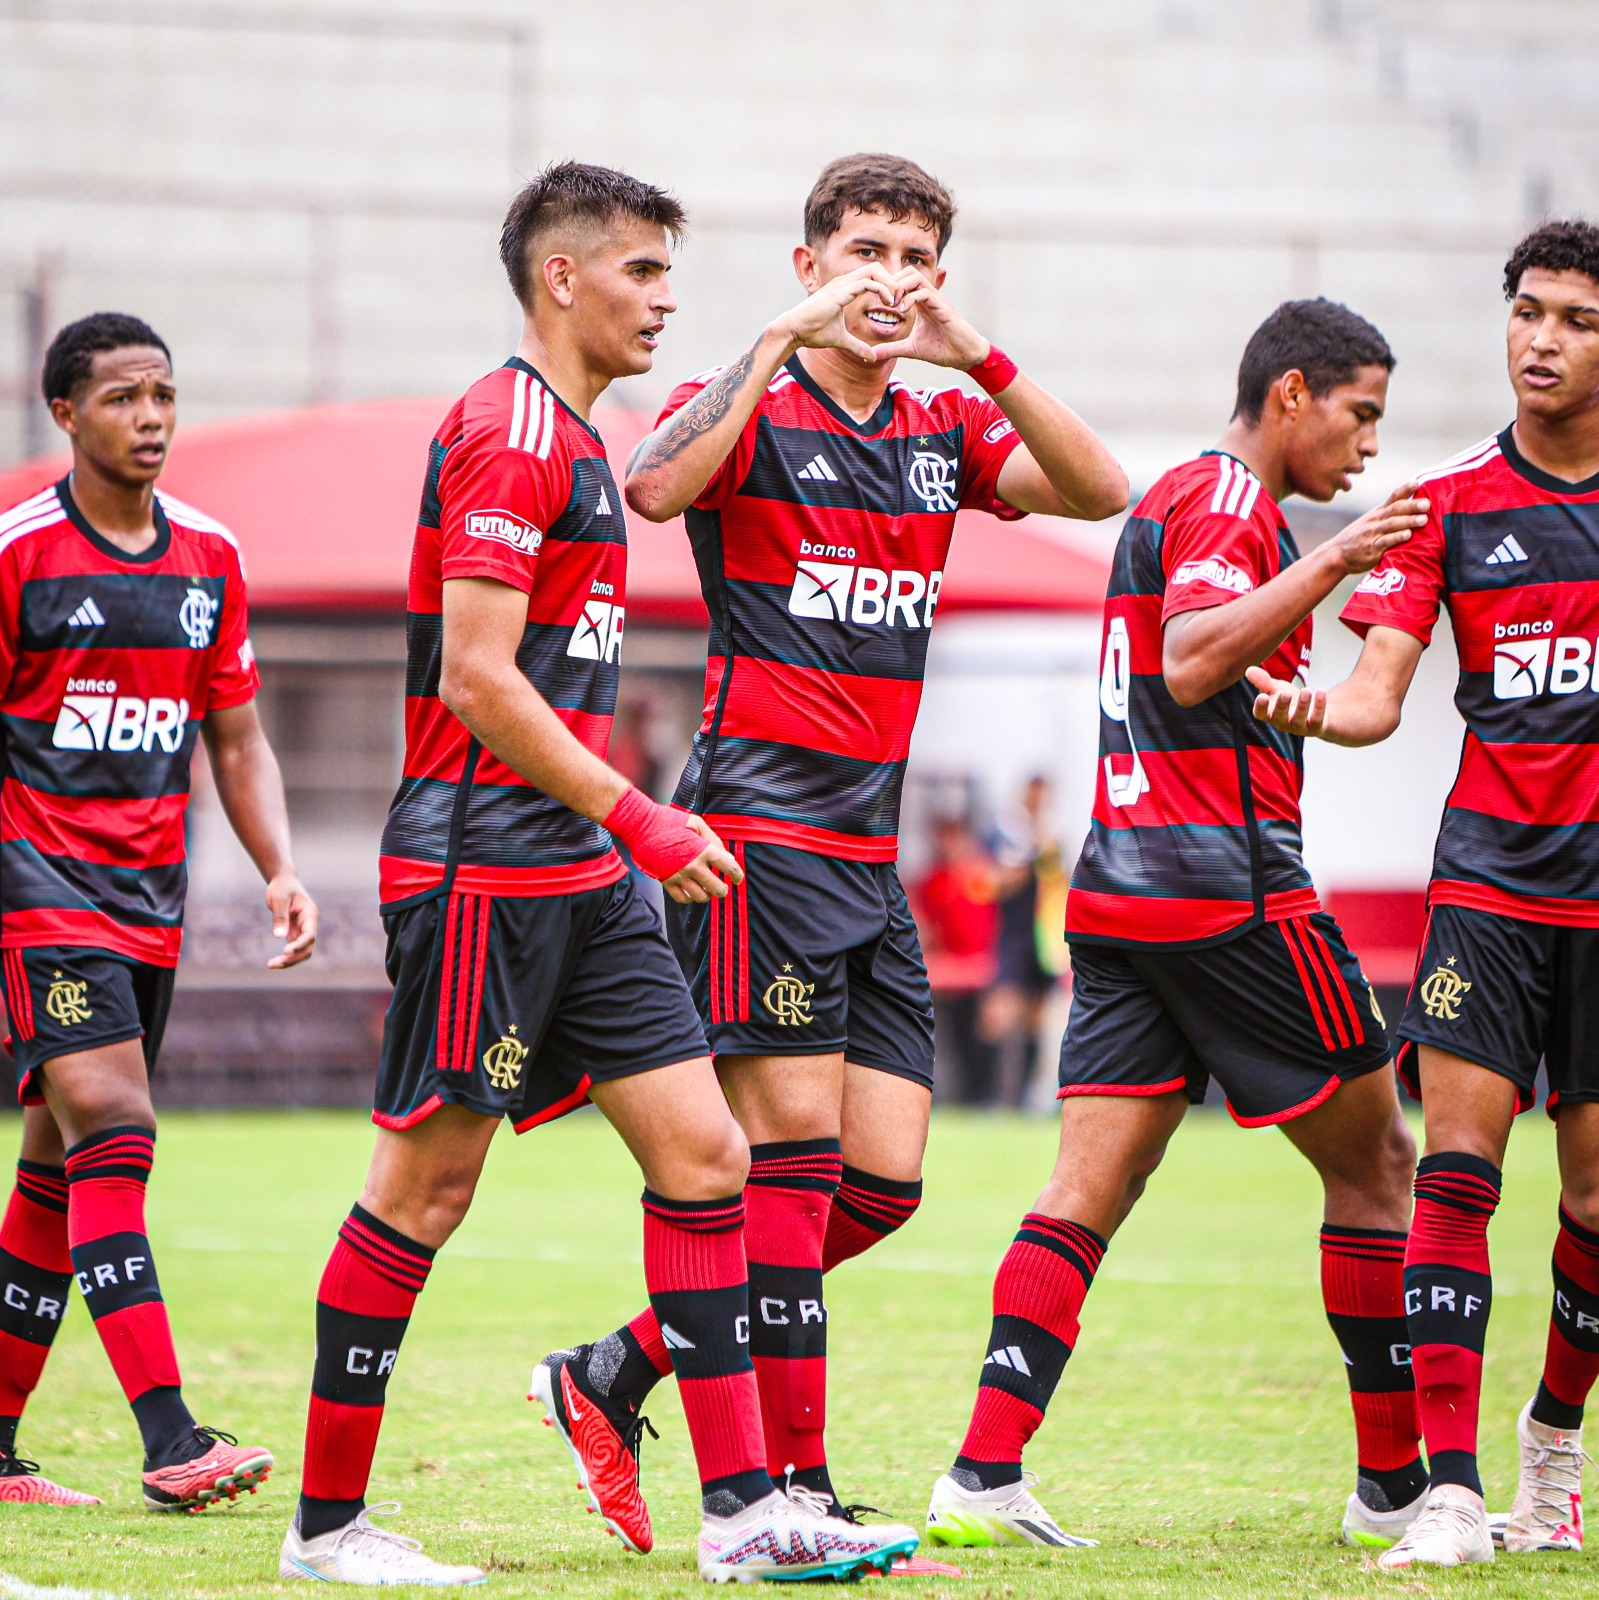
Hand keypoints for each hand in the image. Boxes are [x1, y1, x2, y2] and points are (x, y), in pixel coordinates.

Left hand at [265, 873, 317, 967]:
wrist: (283, 881)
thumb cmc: (282, 887)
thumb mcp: (279, 899)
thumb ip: (280, 917)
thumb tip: (279, 937)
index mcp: (310, 915)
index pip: (310, 935)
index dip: (300, 945)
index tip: (285, 951)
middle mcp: (309, 925)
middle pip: (307, 948)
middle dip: (293, 958)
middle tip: (274, 963)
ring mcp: (303, 930)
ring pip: (302, 952)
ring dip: (289, 961)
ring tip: (271, 965)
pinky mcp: (294, 933)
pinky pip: (294, 950)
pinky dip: (285, 957)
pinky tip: (273, 962)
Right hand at [662, 814, 744, 905]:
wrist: (641, 826)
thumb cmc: (670, 821)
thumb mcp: (697, 823)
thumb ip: (714, 841)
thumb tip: (728, 858)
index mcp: (704, 850)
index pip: (729, 868)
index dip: (738, 875)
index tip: (738, 879)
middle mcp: (693, 866)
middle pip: (717, 889)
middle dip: (723, 889)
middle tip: (722, 886)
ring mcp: (679, 876)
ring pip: (701, 897)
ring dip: (707, 895)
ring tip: (706, 888)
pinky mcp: (666, 881)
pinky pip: (683, 899)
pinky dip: (690, 898)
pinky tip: (691, 890)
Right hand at [771, 266, 899, 361]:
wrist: (794, 331)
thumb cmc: (812, 333)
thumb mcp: (841, 340)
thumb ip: (857, 346)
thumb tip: (871, 357)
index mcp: (844, 288)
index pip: (871, 276)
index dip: (886, 286)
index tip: (895, 303)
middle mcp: (844, 282)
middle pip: (876, 267)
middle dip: (891, 281)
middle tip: (899, 299)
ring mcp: (841, 285)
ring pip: (873, 270)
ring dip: (889, 284)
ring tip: (895, 301)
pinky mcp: (839, 292)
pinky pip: (866, 283)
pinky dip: (881, 289)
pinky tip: (888, 302)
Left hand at [865, 268, 989, 368]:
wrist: (965, 356)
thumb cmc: (942, 349)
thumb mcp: (910, 349)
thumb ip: (892, 349)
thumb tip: (872, 354)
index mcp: (921, 302)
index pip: (903, 280)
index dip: (888, 287)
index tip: (880, 303)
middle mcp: (929, 296)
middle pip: (907, 271)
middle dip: (892, 283)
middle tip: (885, 302)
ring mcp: (937, 300)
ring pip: (916, 277)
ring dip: (900, 287)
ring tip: (892, 305)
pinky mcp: (944, 308)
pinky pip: (925, 293)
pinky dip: (910, 298)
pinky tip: (902, 311)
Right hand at [1245, 666, 1327, 736]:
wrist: (1314, 710)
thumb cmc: (1291, 700)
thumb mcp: (1276, 689)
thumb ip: (1263, 681)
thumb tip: (1249, 670)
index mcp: (1269, 714)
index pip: (1261, 713)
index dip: (1261, 707)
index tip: (1262, 696)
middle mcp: (1282, 723)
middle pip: (1279, 717)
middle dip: (1282, 705)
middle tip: (1285, 693)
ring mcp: (1298, 727)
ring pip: (1298, 719)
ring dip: (1302, 705)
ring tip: (1306, 690)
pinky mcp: (1315, 727)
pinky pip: (1316, 719)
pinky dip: (1319, 706)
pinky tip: (1320, 692)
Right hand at [1326, 482, 1428, 575]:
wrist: (1336, 554)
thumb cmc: (1359, 538)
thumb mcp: (1371, 522)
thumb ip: (1390, 515)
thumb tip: (1415, 505)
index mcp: (1378, 513)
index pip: (1393, 497)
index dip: (1405, 489)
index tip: (1418, 482)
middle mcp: (1375, 521)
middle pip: (1395, 509)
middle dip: (1412, 506)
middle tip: (1427, 503)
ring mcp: (1372, 534)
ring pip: (1392, 524)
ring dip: (1409, 521)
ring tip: (1424, 519)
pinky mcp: (1371, 549)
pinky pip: (1385, 541)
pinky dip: (1397, 538)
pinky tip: (1408, 535)